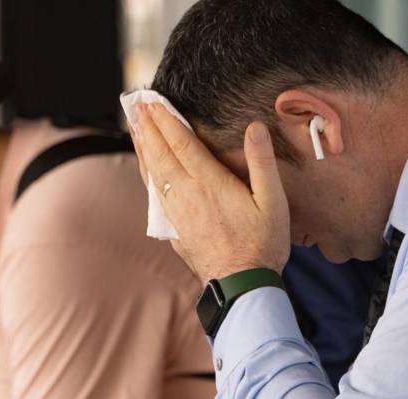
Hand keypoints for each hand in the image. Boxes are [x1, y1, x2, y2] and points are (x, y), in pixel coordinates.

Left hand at [132, 104, 289, 281]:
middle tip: (135, 106)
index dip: (166, 120)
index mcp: (209, 184)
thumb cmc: (263, 244)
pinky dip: (147, 177)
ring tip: (134, 130)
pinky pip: (154, 197)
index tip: (154, 102)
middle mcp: (187, 196)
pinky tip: (146, 172)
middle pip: (160, 155)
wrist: (242, 286)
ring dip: (143, 150)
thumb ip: (262, 162)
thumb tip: (254, 127)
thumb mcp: (273, 201)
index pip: (181, 143)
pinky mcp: (174, 231)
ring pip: (153, 175)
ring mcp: (177, 215)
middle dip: (147, 129)